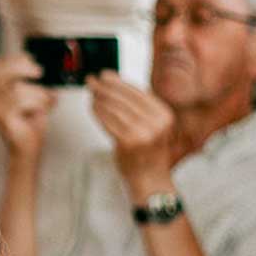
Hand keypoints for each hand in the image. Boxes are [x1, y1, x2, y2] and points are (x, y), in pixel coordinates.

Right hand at [0, 54, 53, 159]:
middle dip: (22, 68)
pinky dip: (37, 104)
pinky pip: (21, 103)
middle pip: (0, 73)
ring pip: (17, 89)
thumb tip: (37, 65)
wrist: (27, 149)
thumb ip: (28, 81)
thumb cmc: (29, 124)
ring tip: (47, 102)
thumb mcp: (29, 96)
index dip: (13, 59)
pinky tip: (41, 111)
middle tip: (39, 72)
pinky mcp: (4, 119)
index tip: (30, 58)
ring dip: (38, 94)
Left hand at [90, 73, 177, 195]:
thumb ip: (140, 108)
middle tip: (92, 80)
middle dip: (105, 87)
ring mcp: (142, 132)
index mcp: (164, 114)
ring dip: (99, 98)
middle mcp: (156, 122)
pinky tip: (92, 107)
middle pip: (124, 97)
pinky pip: (108, 121)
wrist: (150, 180)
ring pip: (114, 108)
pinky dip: (97, 112)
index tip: (105, 75)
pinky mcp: (127, 142)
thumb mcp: (153, 126)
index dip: (119, 81)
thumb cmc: (148, 153)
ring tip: (91, 93)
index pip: (138, 91)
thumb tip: (117, 84)